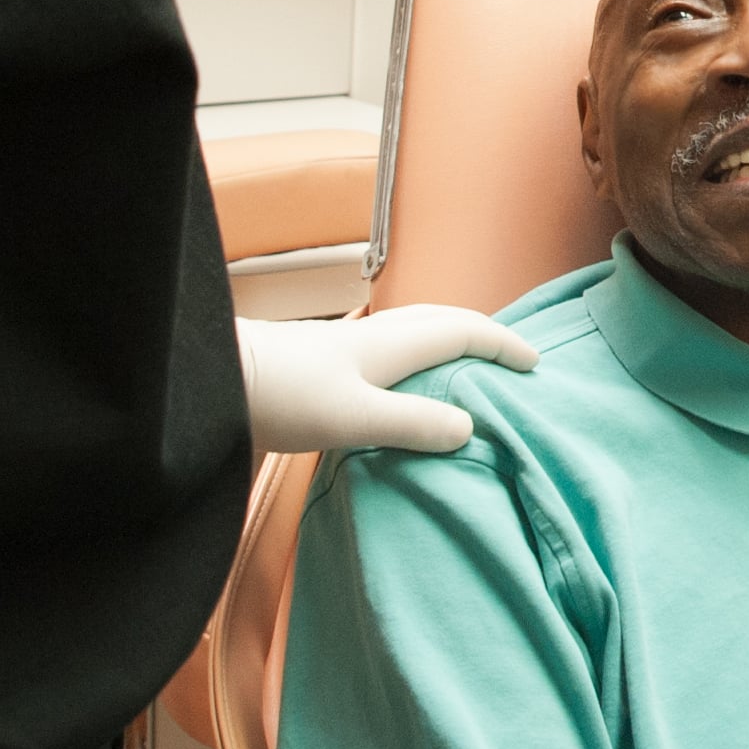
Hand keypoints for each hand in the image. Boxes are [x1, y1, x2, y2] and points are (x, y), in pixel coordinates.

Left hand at [239, 305, 537, 454]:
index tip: (534, 361)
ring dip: (449, 342)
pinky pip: (392, 351)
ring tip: (466, 369)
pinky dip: (418, 360)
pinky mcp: (326, 364)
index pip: (462, 331)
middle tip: (509, 355)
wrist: (214, 380)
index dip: (502, 343)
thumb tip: (469, 428)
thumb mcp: (354, 418)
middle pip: (441, 321)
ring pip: (415, 333)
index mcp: (390, 344)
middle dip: (481, 332)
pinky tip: (405, 387)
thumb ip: (411, 423)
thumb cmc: (282, 396)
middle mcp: (374, 337)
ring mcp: (348, 347)